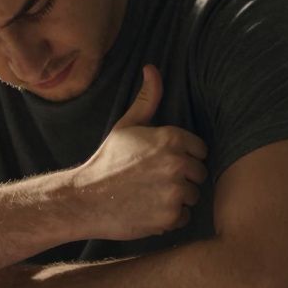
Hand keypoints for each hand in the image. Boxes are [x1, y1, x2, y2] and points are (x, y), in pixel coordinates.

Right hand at [65, 65, 207, 240]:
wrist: (86, 198)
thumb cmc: (107, 161)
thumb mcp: (126, 125)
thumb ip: (147, 99)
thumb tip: (152, 68)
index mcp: (172, 138)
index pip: (200, 151)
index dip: (184, 157)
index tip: (163, 164)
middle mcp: (177, 163)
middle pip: (199, 174)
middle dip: (183, 179)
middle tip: (155, 182)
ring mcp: (175, 190)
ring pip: (193, 196)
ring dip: (177, 200)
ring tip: (151, 196)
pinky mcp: (170, 215)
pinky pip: (184, 217)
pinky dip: (170, 218)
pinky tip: (150, 210)